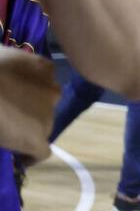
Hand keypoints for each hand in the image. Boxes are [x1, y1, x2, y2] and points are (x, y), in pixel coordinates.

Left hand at [0, 47, 60, 161]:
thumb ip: (5, 138)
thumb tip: (6, 134)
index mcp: (34, 139)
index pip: (42, 152)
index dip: (30, 154)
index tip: (19, 152)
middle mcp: (50, 115)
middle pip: (45, 123)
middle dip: (31, 122)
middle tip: (11, 116)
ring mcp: (51, 90)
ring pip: (47, 98)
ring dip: (35, 99)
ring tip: (13, 91)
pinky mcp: (47, 68)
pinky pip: (45, 75)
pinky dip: (35, 77)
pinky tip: (18, 72)